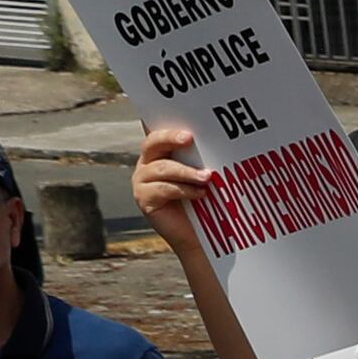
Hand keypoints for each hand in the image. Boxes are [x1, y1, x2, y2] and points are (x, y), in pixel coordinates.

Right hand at [129, 122, 215, 247]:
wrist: (199, 237)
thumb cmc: (205, 203)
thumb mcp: (202, 176)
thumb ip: (200, 158)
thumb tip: (216, 137)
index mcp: (159, 154)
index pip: (158, 131)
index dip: (167, 124)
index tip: (184, 121)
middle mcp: (146, 164)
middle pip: (152, 143)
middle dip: (170, 137)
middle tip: (190, 138)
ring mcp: (141, 181)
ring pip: (161, 168)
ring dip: (186, 171)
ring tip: (207, 177)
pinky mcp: (143, 198)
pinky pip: (163, 188)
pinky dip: (184, 189)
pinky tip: (201, 193)